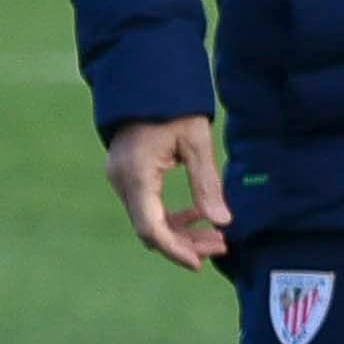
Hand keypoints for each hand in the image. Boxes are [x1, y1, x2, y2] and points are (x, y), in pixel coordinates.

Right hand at [104, 114, 232, 273]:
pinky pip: (147, 206)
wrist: (145, 80)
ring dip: (180, 231)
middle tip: (221, 246)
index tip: (201, 263)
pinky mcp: (127, 175)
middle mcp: (122, 181)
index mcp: (137, 175)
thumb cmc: (174, 106)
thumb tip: (222, 222)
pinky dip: (171, 216)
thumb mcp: (197, 141)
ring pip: (148, 220)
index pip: (151, 228)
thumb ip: (207, 183)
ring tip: (217, 235)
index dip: (175, 250)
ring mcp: (121, 178)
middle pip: (150, 229)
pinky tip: (199, 215)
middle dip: (184, 243)